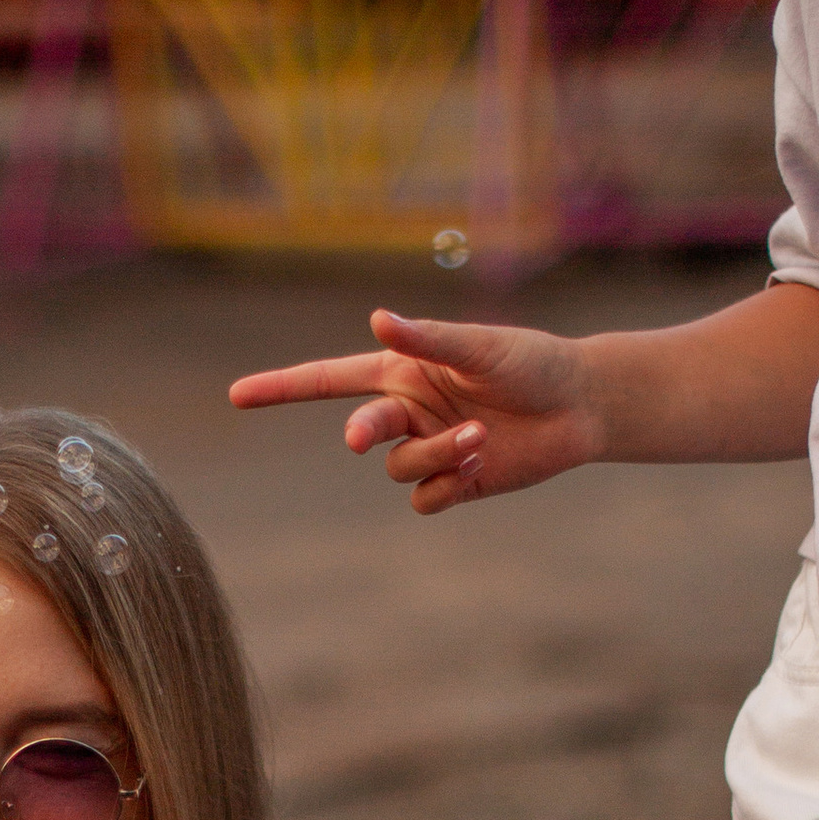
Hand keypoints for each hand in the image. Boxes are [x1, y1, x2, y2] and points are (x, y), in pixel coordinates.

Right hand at [230, 309, 601, 514]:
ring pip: (400, 468)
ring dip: (437, 455)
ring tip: (482, 437)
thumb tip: (379, 320)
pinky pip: (427, 499)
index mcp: (402, 371)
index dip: (282, 387)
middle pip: (363, 430)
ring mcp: (429, 448)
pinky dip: (448, 485)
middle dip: (363, 433)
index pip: (329, 380)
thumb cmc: (532, 362)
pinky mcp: (455, 482)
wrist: (580, 405)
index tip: (238, 395)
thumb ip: (430, 340)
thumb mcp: (481, 346)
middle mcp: (408, 410)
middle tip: (362, 438)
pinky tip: (481, 463)